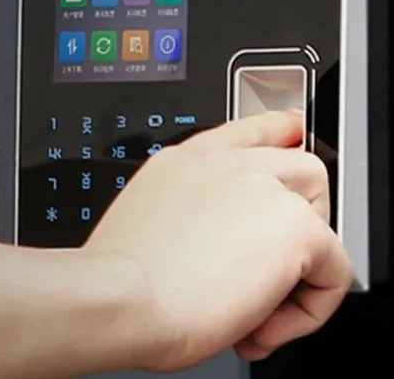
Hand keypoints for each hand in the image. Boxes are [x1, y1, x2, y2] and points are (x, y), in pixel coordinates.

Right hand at [85, 111, 352, 371]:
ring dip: (304, 261)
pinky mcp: (292, 226)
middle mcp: (227, 166)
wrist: (118, 297)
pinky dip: (310, 306)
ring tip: (263, 302)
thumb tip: (218, 246)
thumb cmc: (120, 274)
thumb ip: (190, 217)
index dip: (277, 129)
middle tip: (270, 261)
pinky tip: (264, 325)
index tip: (290, 128)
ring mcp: (262, 188)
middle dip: (298, 216)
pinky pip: (334, 267)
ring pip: (320, 214)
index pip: (248, 129)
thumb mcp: (149, 223)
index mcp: (189, 162)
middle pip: (301, 167)